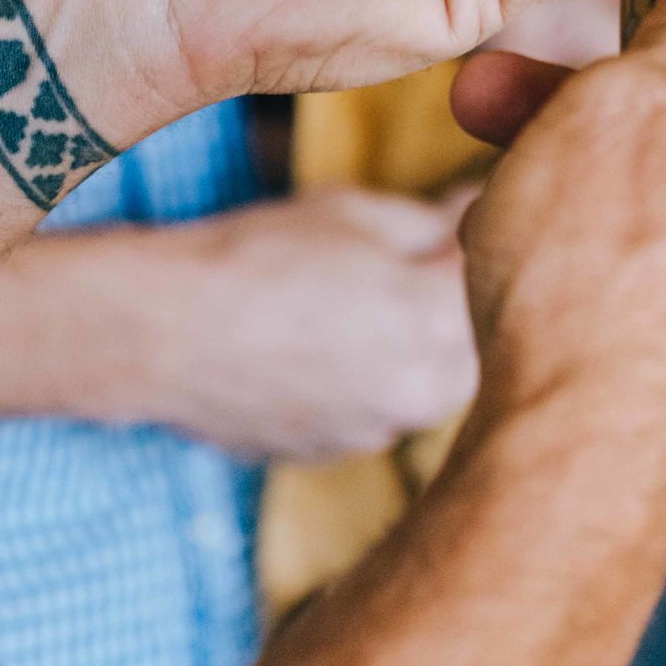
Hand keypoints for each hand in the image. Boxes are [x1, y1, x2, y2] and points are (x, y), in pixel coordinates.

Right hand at [0, 189, 477, 461]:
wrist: (159, 333)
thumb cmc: (257, 256)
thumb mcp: (360, 214)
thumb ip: (442, 223)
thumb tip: (487, 210)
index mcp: (441, 324)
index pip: (506, 279)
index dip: (500, 245)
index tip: (497, 219)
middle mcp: (425, 394)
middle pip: (485, 347)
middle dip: (467, 306)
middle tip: (432, 263)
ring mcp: (381, 434)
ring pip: (435, 385)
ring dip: (424, 348)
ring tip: (366, 303)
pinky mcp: (337, 454)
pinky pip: (381, 411)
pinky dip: (372, 380)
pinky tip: (326, 344)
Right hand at [450, 0, 665, 522]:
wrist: (575, 483)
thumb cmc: (590, 279)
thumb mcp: (624, 103)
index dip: (652, 36)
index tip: (571, 47)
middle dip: (597, 110)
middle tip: (484, 104)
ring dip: (600, 188)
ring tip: (494, 199)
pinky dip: (628, 271)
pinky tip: (547, 285)